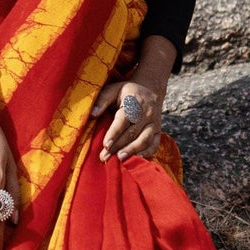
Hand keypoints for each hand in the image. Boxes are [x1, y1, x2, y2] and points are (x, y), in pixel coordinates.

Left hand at [91, 35, 175, 161]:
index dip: (115, 133)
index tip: (106, 144)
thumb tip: (92, 114)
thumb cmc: (126, 92)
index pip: (124, 120)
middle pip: (132, 132)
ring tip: (119, 159)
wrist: (150, 90)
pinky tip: (137, 159)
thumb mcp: (114, 89)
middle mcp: (146, 113)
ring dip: (132, 151)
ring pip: (144, 139)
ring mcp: (154, 123)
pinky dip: (147, 153)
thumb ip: (102, 100)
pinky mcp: (158, 131)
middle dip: (118, 146)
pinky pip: (154, 144)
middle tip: (105, 157)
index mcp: (133, 102)